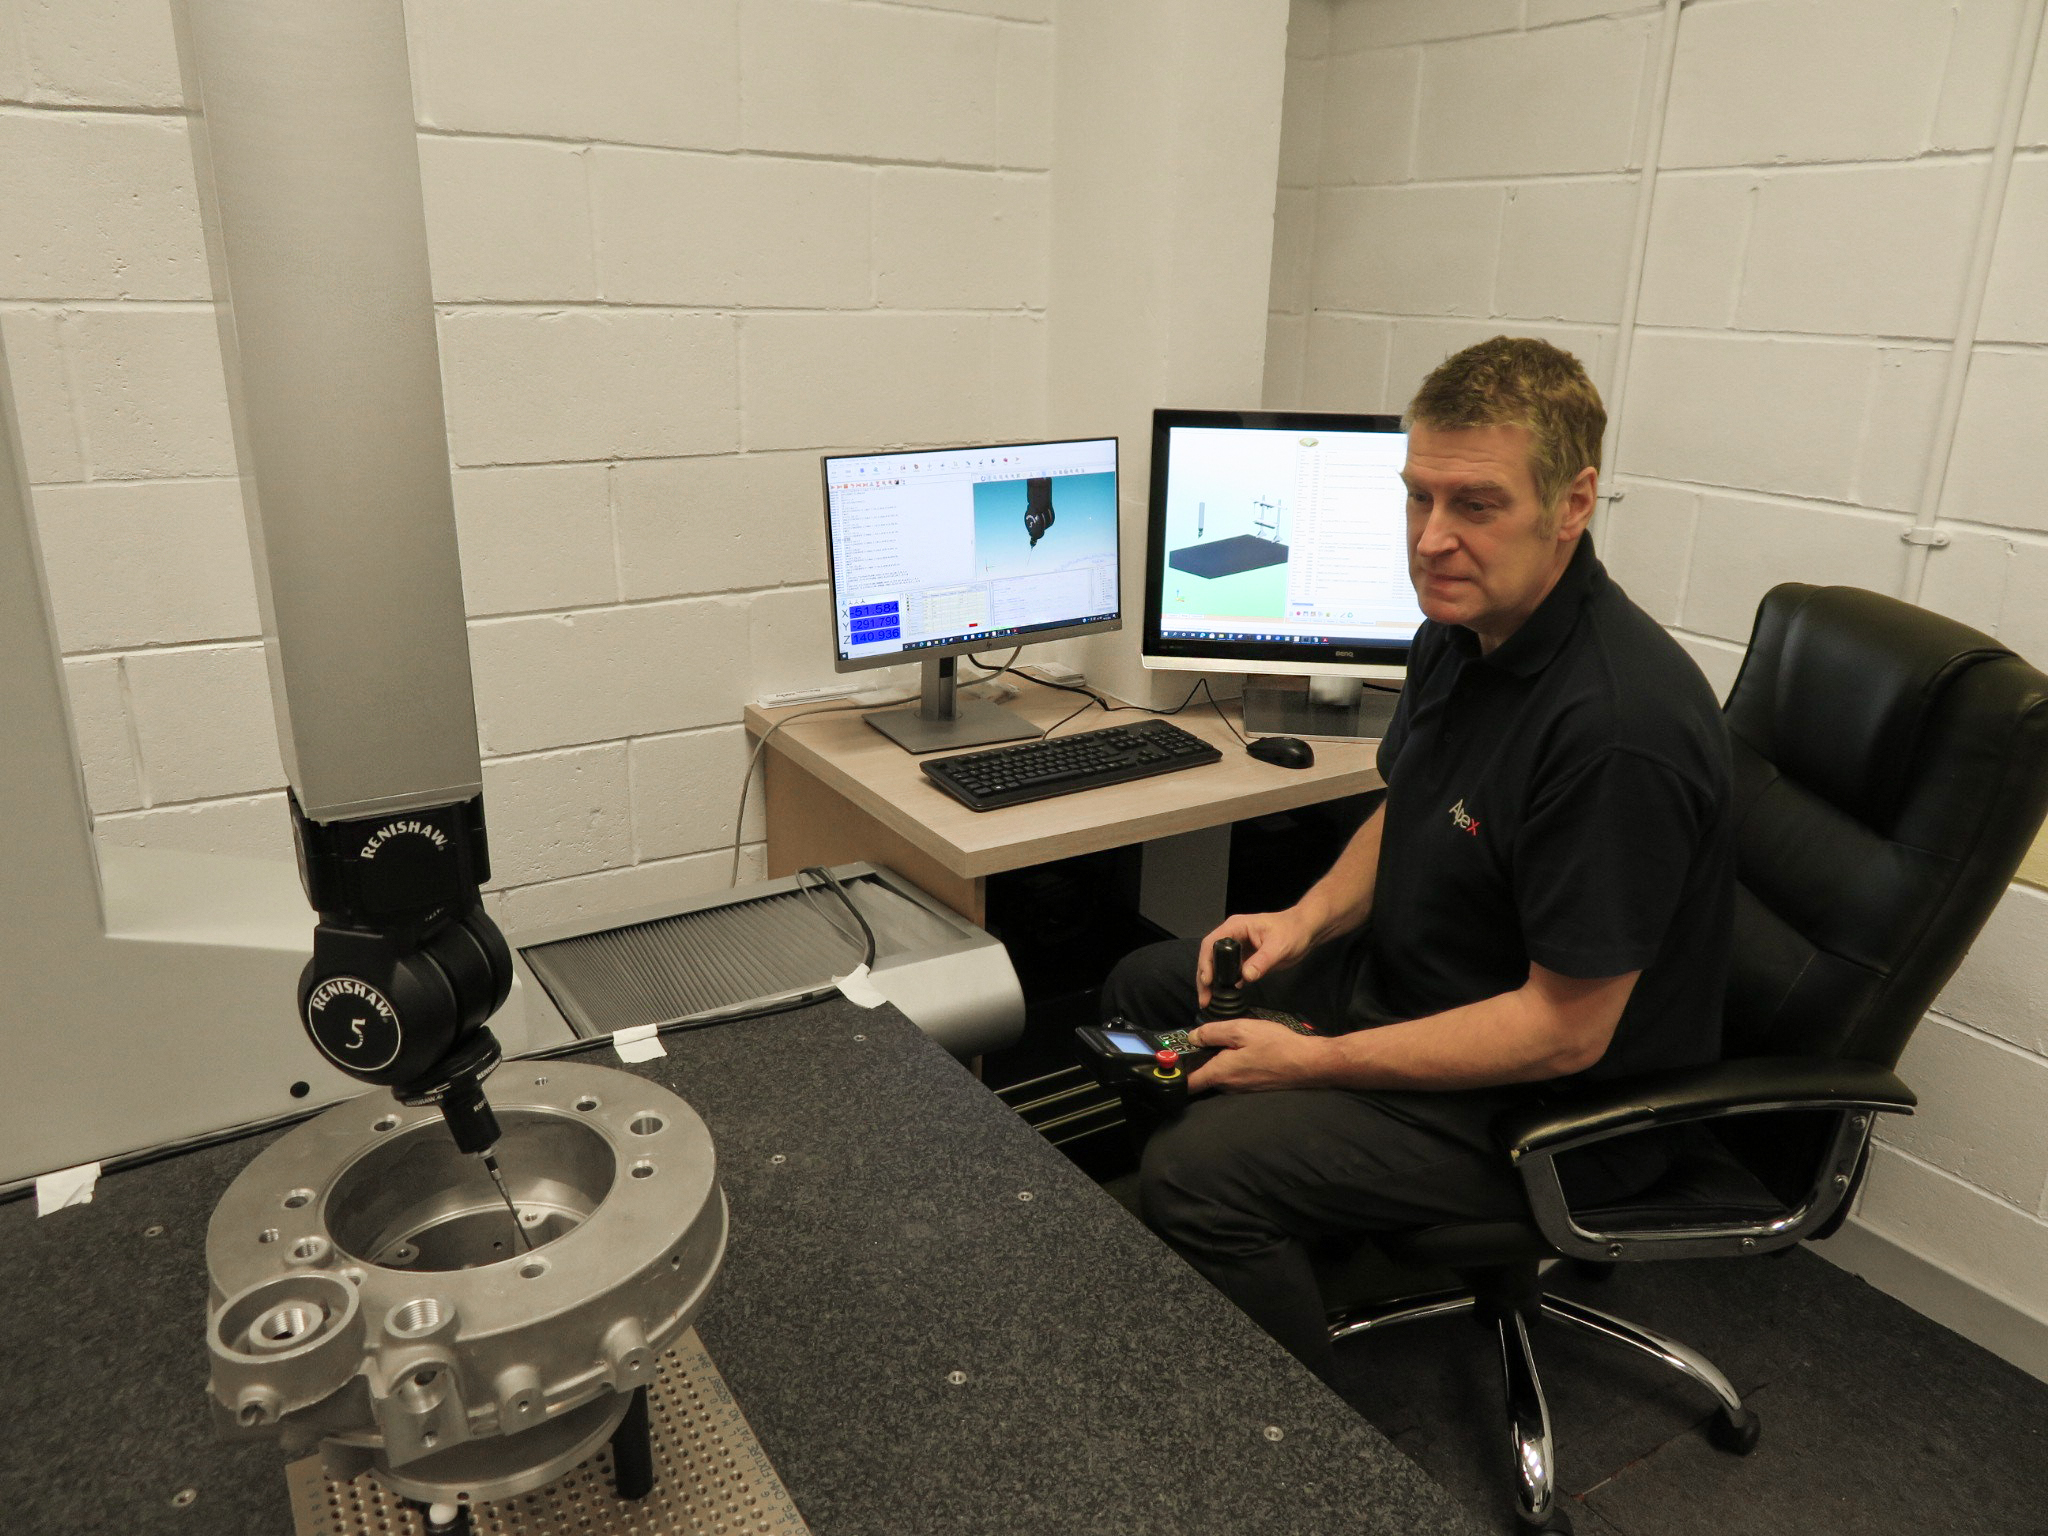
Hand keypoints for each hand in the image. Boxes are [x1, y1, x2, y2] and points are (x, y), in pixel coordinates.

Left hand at [1185, 1017, 1331, 1092]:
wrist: (1309, 1064)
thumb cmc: (1276, 1045)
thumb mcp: (1241, 1030)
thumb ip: (1213, 1033)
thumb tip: (1192, 1037)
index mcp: (1220, 1073)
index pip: (1188, 1083)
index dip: (1176, 1075)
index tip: (1170, 1064)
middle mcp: (1228, 1087)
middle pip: (1204, 1077)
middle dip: (1201, 1062)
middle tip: (1206, 1041)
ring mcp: (1242, 1090)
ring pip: (1221, 1077)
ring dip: (1220, 1063)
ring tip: (1231, 1044)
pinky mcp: (1253, 1088)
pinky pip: (1235, 1078)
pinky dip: (1234, 1066)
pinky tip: (1247, 1053)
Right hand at [1195, 908, 1318, 1008]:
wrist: (1305, 932)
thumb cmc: (1292, 931)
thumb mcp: (1278, 946)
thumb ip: (1262, 961)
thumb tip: (1245, 976)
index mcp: (1236, 927)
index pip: (1211, 943)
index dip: (1206, 962)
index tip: (1207, 980)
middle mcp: (1233, 937)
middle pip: (1210, 956)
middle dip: (1204, 976)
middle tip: (1204, 998)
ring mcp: (1238, 948)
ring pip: (1217, 965)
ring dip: (1212, 982)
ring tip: (1209, 1000)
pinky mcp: (1245, 959)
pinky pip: (1230, 972)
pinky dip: (1225, 984)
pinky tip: (1224, 997)